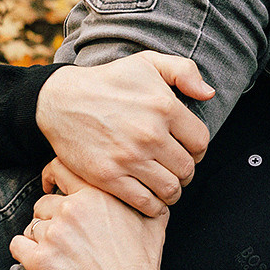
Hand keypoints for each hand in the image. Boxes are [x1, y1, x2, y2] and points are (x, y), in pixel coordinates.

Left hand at [9, 172, 168, 269]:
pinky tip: (38, 259)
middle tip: (63, 234)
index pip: (60, 168)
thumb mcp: (154, 219)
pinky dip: (24, 251)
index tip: (50, 185)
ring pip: (32, 226)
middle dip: (49, 216)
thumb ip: (144, 196)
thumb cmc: (142, 261)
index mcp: (95, 194)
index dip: (52, 176)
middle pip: (43, 202)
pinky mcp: (39, 261)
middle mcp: (70, 209)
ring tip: (59, 253)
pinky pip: (17, 245)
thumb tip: (146, 188)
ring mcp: (53, 235)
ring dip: (41, 237)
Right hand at [36, 52, 212, 216]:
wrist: (61, 100)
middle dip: (185, 173)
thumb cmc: (109, 82)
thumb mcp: (148, 63)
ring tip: (165, 186)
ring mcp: (129, 157)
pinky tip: (151, 199)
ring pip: (170, 189)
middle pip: (187, 169)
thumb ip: (184, 71)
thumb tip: (208, 94)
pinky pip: (145, 203)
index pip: (200, 142)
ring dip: (172, 192)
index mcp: (165, 106)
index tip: (188, 152)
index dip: (198, 150)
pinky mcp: (108, 177)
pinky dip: (154, 206)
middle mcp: (150, 134)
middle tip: (175, 171)